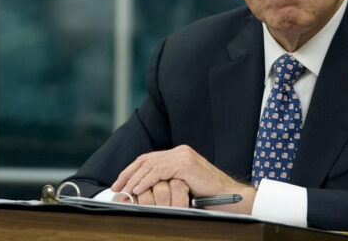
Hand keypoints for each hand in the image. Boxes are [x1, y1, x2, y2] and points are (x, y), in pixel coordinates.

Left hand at [111, 145, 255, 213]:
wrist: (230, 197)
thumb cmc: (208, 196)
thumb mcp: (183, 186)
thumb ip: (168, 182)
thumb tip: (144, 189)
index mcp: (180, 154)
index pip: (149, 158)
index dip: (132, 170)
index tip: (120, 182)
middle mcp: (181, 151)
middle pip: (146, 159)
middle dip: (129, 173)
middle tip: (117, 186)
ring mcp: (183, 156)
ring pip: (150, 164)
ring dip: (134, 178)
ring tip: (125, 190)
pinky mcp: (185, 164)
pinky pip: (159, 171)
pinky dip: (145, 180)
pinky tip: (138, 189)